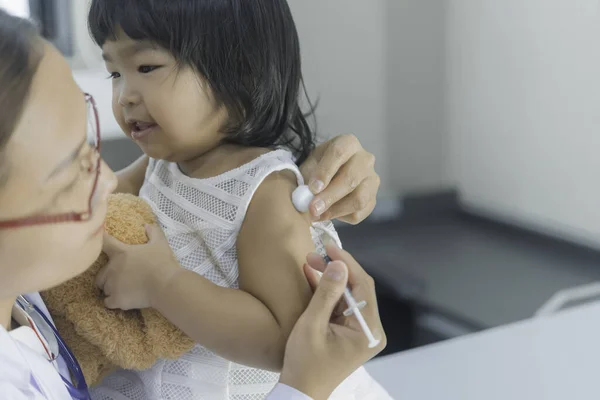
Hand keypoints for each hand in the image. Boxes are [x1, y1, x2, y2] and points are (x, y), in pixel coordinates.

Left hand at [96, 224, 179, 309]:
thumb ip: (153, 233)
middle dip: (107, 276)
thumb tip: (147, 225)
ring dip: (110, 289)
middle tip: (119, 278)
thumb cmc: (162, 262)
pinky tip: (122, 300)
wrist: (165, 285)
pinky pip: (108, 302)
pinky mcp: (116, 299)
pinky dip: (113, 302)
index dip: (100, 241)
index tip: (98, 240)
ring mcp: (113, 285)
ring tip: (122, 290)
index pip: (104, 242)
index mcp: (121, 253)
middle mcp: (112, 269)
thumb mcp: (160, 244)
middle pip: (100, 274)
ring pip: (104, 288)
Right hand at [279, 244, 385, 399]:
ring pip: (348, 294)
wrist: (300, 392)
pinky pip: (340, 305)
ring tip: (310, 262)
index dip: (347, 263)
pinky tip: (312, 276)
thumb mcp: (312, 325)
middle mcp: (369, 330)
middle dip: (336, 269)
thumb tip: (338, 264)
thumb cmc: (305, 364)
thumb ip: (327, 293)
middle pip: (357, 288)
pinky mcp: (348, 332)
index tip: (330, 246)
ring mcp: (359, 331)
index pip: (363, 286)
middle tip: (315, 254)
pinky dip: (327, 292)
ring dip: (330, 278)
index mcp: (368, 331)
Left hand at [300, 134, 379, 223]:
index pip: (339, 153)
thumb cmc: (319, 168)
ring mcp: (372, 180)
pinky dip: (341, 217)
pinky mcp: (373, 199)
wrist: (330, 177)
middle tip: (312, 209)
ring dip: (336, 210)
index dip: (325, 172)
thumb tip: (304, 197)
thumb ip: (306, 177)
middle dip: (330, 196)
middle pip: (351, 178)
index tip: (312, 188)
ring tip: (318, 215)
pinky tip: (327, 214)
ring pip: (359, 198)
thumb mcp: (310, 165)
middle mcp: (365, 159)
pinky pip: (359, 213)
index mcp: (348, 143)